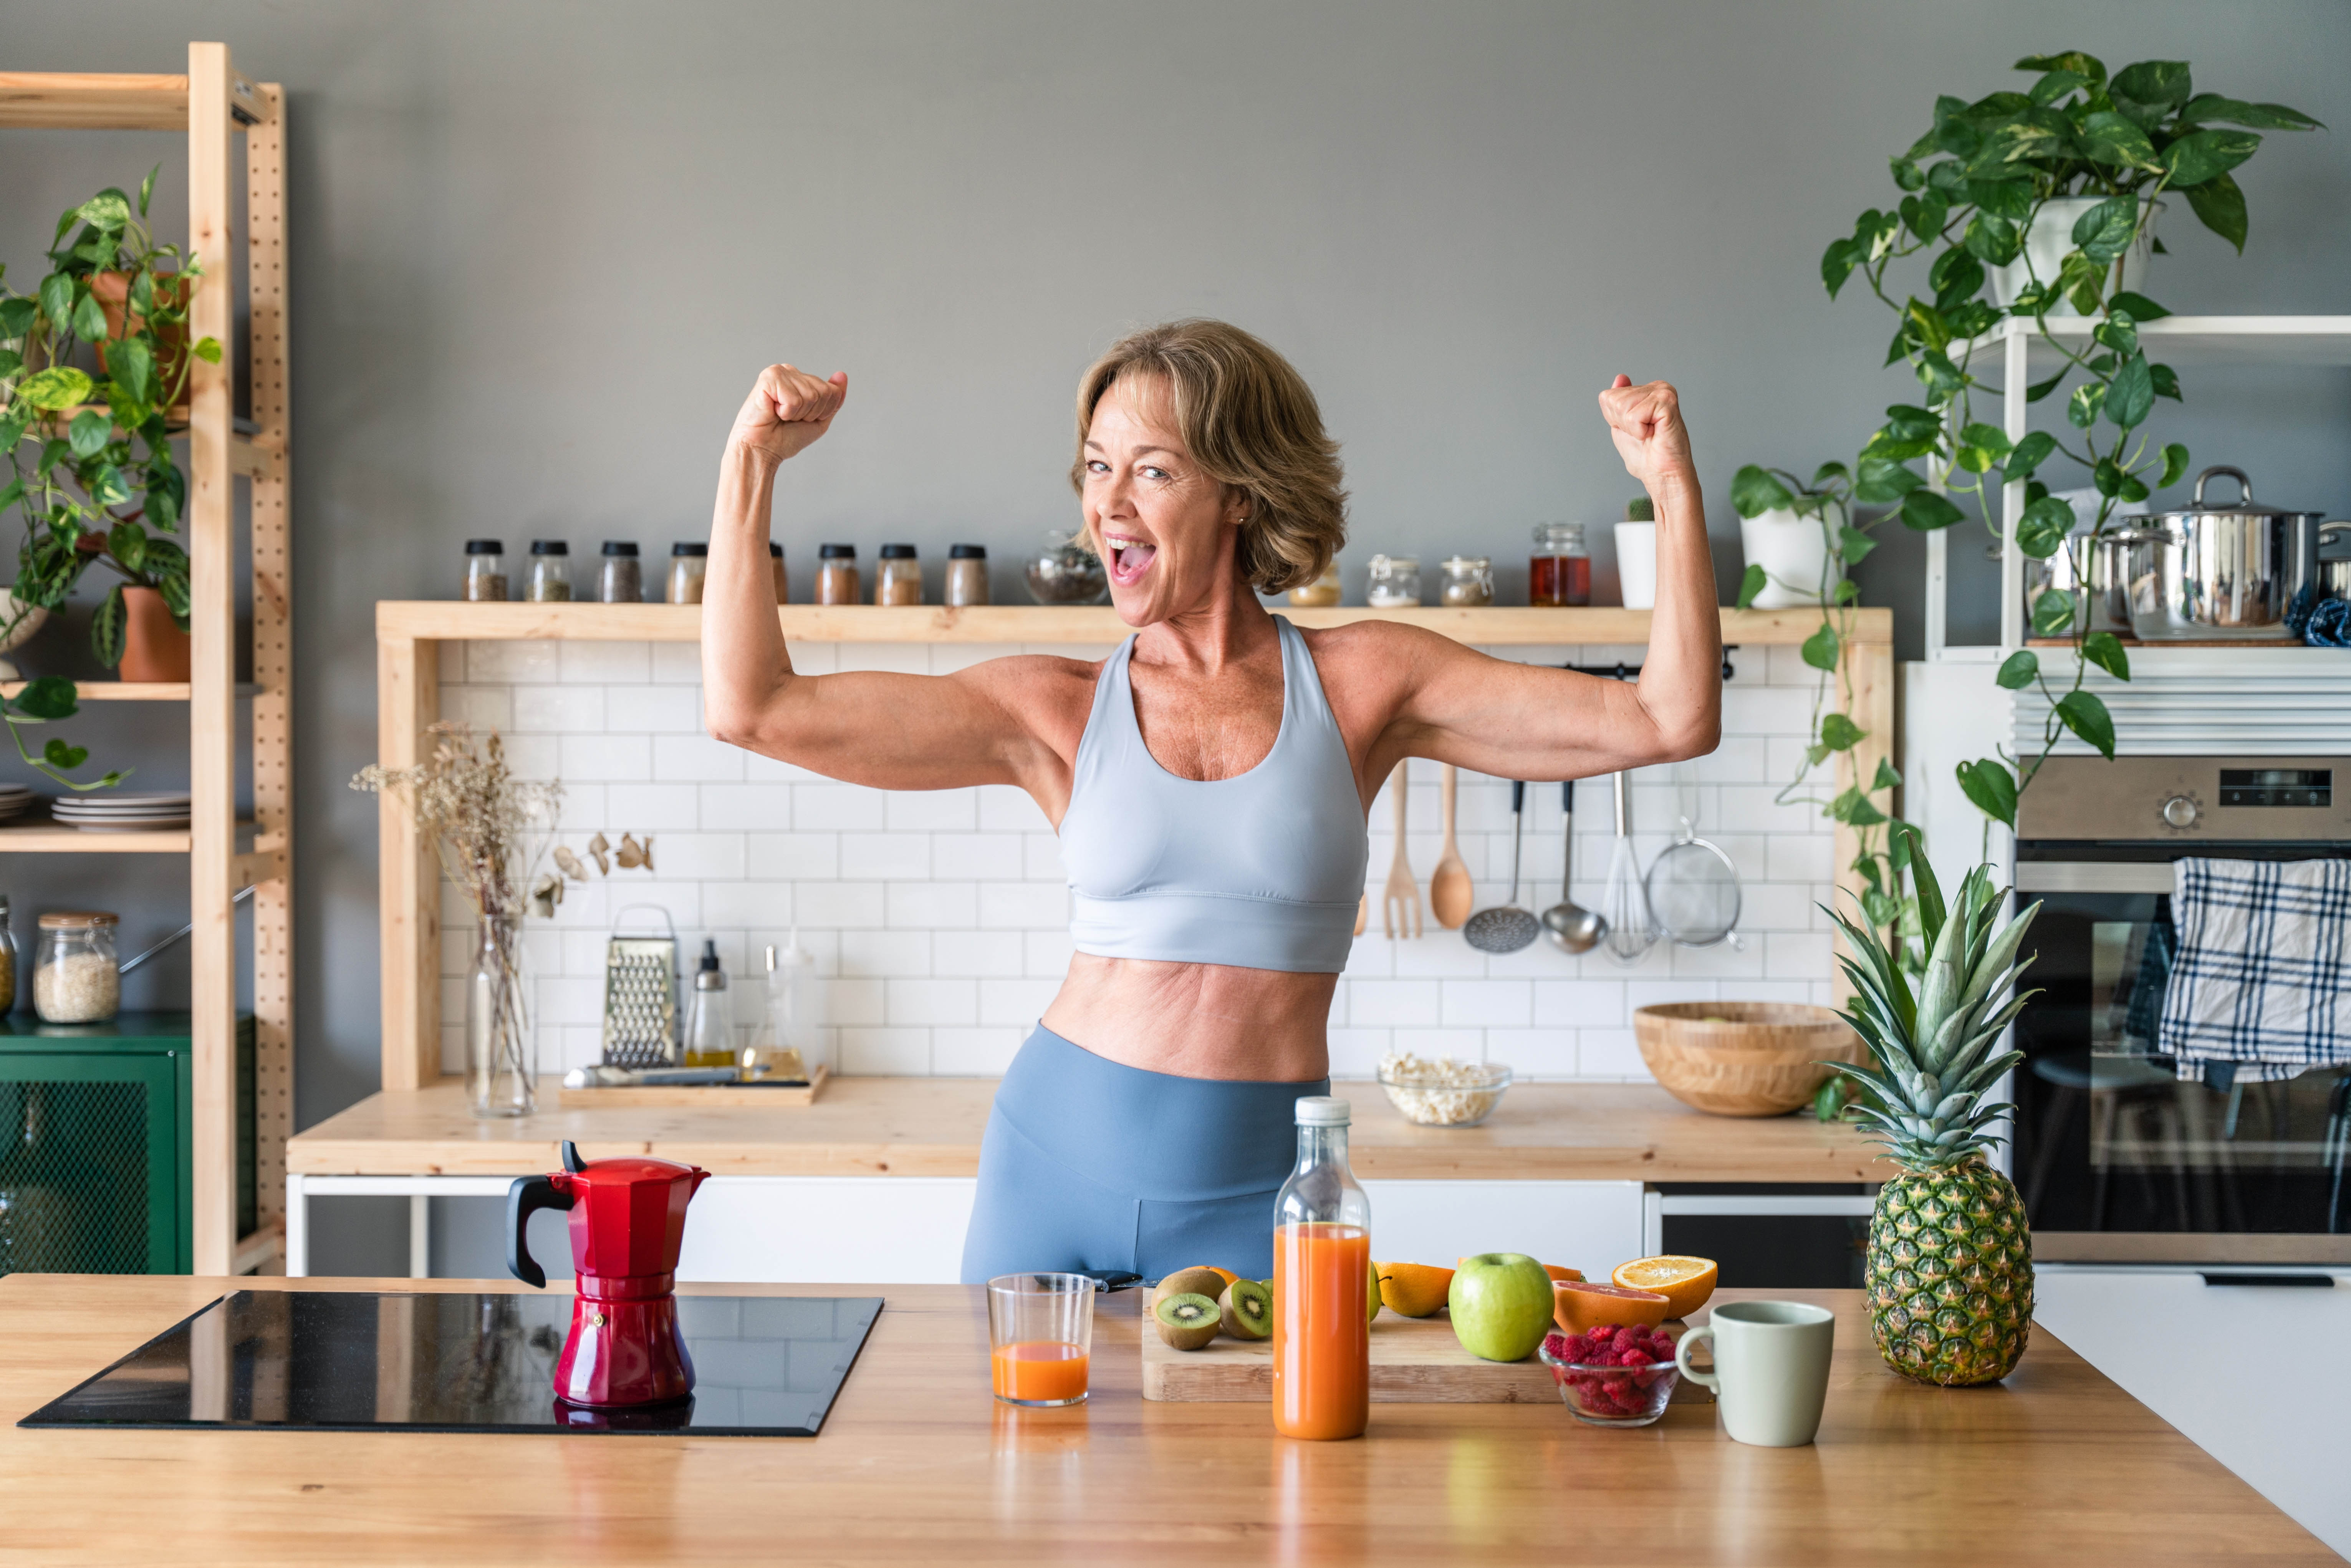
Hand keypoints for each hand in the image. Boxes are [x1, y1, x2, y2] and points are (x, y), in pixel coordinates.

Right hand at [729, 363, 847, 465]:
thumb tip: (842, 374)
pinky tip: (773, 412)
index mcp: (800, 378)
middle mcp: (790, 371)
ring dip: (798, 414)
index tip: (801, 419)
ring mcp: (779, 372)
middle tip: (789, 418)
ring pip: (811, 396)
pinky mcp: (768, 378)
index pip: (832, 391)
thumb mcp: (819, 419)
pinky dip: (787, 412)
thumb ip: (833, 399)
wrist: (762, 450)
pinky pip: (794, 399)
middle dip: (811, 413)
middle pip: (824, 392)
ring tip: (780, 415)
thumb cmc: (785, 437)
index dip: (822, 412)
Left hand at [1598, 373, 1695, 493]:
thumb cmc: (1646, 456)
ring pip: (1622, 406)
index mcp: (1647, 391)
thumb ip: (1618, 403)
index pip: (1608, 396)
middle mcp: (1657, 387)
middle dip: (1622, 423)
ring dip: (1632, 428)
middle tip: (1643, 434)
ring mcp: (1663, 392)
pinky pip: (1634, 415)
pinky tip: (1654, 434)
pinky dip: (1639, 431)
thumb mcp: (1623, 426)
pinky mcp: (1667, 403)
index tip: (1635, 430)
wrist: (1663, 475)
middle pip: (1613, 400)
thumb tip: (1620, 377)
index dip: (1615, 420)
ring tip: (1650, 434)